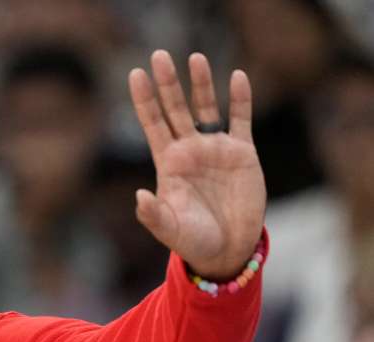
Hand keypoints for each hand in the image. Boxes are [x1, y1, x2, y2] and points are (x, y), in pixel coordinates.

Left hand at [128, 51, 265, 279]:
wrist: (227, 249)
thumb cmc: (192, 240)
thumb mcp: (169, 229)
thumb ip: (153, 214)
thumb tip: (140, 196)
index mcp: (168, 163)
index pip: (152, 123)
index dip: (144, 100)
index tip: (135, 74)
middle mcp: (189, 150)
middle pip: (176, 108)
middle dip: (168, 83)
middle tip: (160, 55)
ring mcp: (215, 149)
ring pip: (206, 108)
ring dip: (201, 84)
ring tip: (195, 58)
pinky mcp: (242, 153)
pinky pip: (240, 119)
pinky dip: (240, 99)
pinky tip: (237, 77)